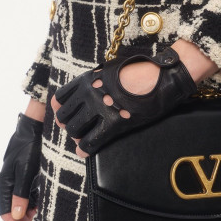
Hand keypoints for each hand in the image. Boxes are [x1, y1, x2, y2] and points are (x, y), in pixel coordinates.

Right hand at [0, 112, 42, 220]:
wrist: (34, 126)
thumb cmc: (29, 147)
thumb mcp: (26, 171)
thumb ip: (21, 193)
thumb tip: (17, 215)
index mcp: (4, 183)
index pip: (7, 213)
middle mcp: (8, 183)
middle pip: (15, 210)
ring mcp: (17, 179)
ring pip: (22, 203)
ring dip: (31, 214)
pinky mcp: (26, 174)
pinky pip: (29, 194)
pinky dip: (35, 203)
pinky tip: (45, 207)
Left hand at [51, 46, 197, 156]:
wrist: (160, 77)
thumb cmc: (140, 71)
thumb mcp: (112, 69)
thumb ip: (98, 79)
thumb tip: (93, 85)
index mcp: (88, 79)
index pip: (61, 97)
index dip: (61, 108)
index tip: (63, 113)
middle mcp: (89, 94)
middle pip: (65, 115)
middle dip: (68, 123)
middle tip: (75, 128)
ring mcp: (100, 109)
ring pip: (75, 129)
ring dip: (76, 135)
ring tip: (81, 139)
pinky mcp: (114, 123)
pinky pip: (91, 140)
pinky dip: (85, 148)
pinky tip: (84, 151)